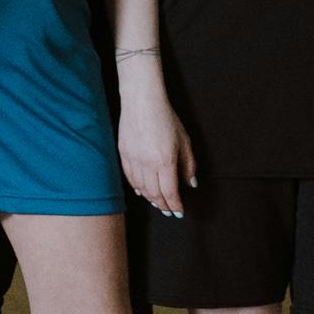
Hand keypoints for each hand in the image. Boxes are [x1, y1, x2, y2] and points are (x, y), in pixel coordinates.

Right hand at [115, 71, 192, 217]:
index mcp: (165, 161)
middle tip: (168, 211)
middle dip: (163, 205)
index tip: (179, 211)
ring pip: (141, 188)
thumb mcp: (184, 140)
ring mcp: (133, 159)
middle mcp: (147, 163)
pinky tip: (142, 191)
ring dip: (150, 198)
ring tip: (157, 203)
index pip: (170, 192)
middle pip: (154, 193)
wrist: (142, 101)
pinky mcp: (123, 154)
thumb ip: (189, 164)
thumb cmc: (165, 118)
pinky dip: (137, 187)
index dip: (175, 205)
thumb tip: (190, 183)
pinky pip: (129, 177)